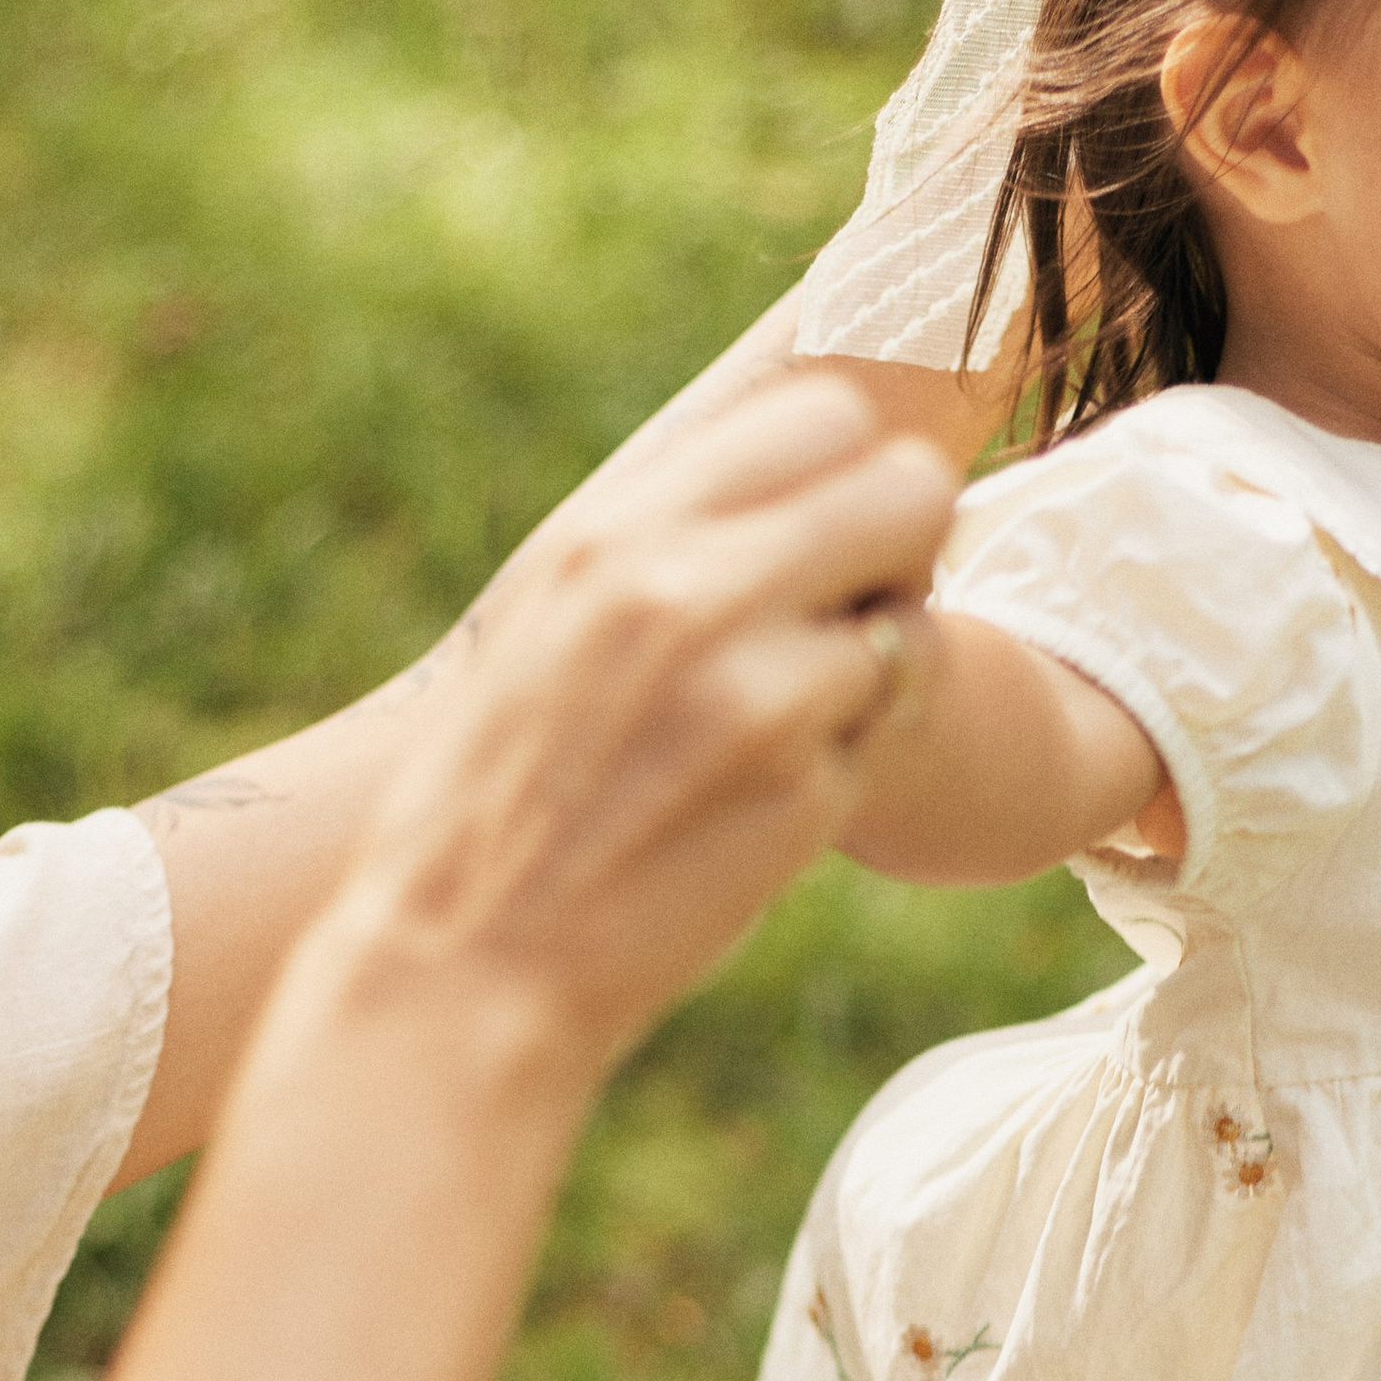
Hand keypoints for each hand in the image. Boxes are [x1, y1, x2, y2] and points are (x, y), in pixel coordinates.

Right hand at [322, 371, 952, 1091]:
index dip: (848, 472)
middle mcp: (688, 593)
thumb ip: (661, 533)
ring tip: (781, 723)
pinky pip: (892, 733)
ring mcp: (758, 695)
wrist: (463, 964)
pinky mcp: (808, 792)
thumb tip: (802, 451)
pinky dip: (852, 758)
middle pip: (912, 491)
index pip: (824, 415)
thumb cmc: (500, 788)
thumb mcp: (545, 616)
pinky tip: (762, 796)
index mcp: (615, 533)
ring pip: (917, 621)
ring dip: (875, 668)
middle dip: (900, 548)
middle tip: (843, 613)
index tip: (822, 528)